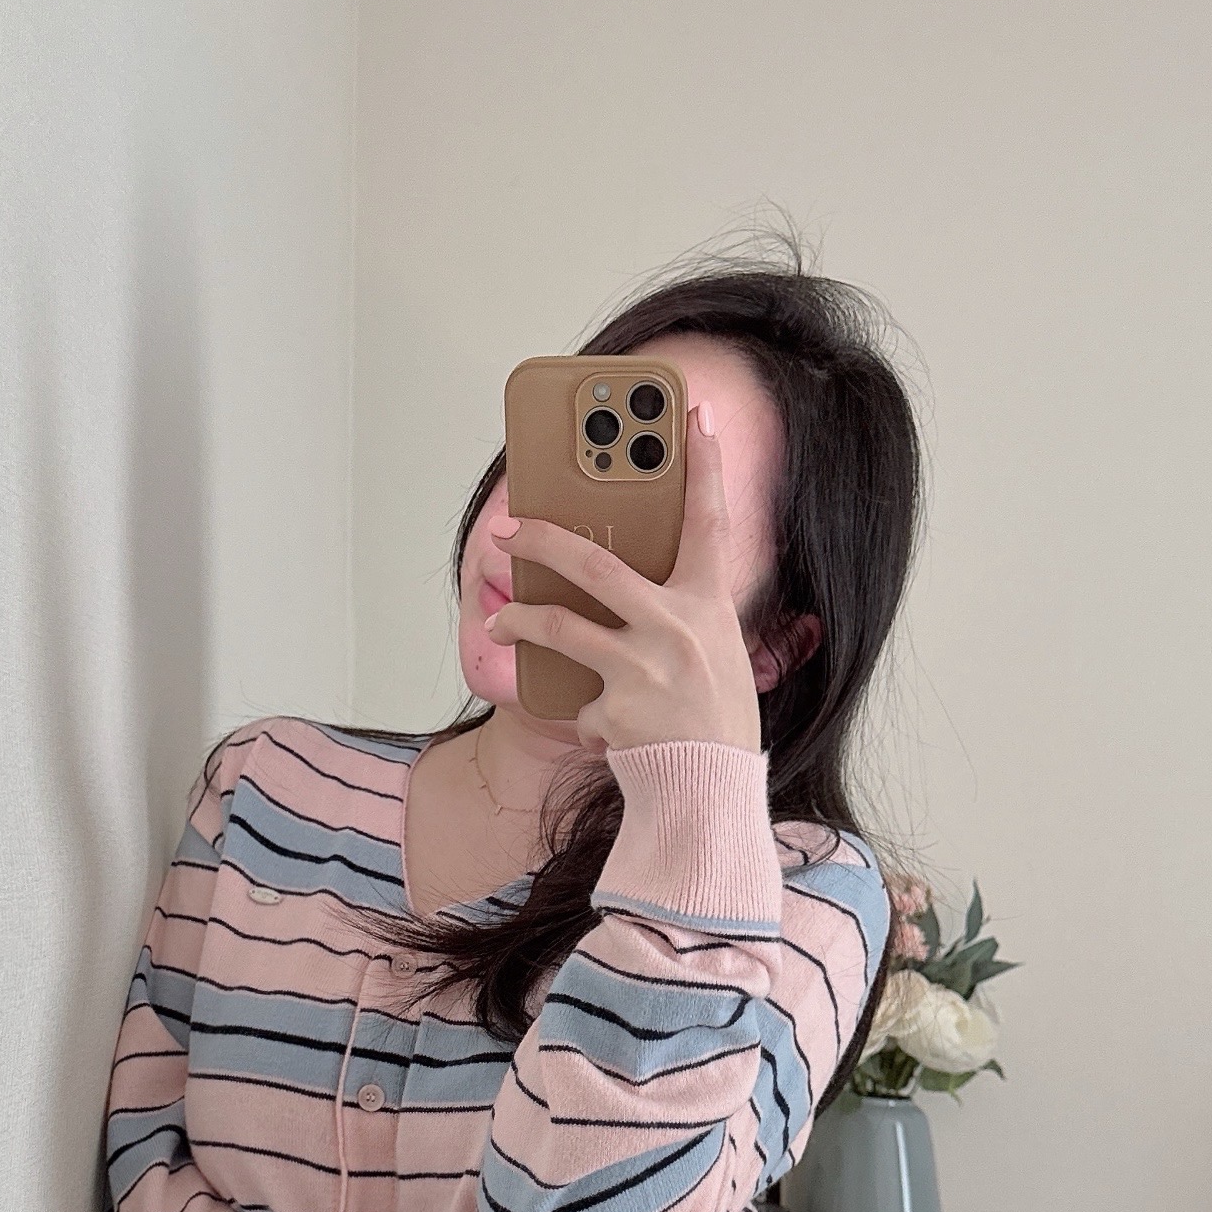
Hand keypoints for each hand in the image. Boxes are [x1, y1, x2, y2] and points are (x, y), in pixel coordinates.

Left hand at [486, 403, 761, 753]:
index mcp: (709, 607)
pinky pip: (579, 700)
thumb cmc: (713, 721)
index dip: (705, 467)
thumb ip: (677, 615)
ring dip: (518, 622)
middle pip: (594, 564)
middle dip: (542, 540)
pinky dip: (586, 714)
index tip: (696, 417)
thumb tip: (617, 583)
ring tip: (497, 621)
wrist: (709, 793)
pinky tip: (609, 733)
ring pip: (558, 627)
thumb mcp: (713, 655)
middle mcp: (676, 629)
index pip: (710, 522)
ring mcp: (642, 668)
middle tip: (508, 529)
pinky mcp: (614, 708)